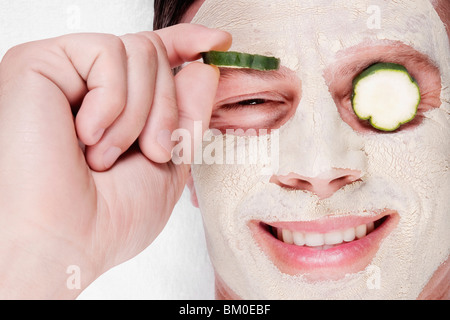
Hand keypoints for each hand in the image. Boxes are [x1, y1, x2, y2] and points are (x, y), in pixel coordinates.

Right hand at [0, 24, 230, 298]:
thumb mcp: (169, 163)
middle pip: (154, 53)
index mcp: (112, 106)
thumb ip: (188, 112)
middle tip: (151, 152)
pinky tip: (85, 136)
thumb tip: (204, 66)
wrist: (62, 241)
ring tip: (107, 155)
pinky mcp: (38, 62)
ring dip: (139, 113)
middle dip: (168, 108)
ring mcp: (62, 72)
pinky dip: (113, 103)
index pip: (152, 57)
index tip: (219, 42)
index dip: (186, 44)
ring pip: (138, 51)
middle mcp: (85, 85)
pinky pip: (107, 54)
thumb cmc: (111, 216)